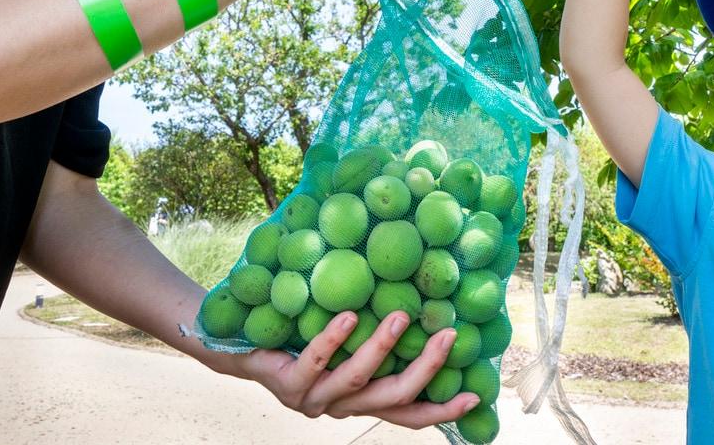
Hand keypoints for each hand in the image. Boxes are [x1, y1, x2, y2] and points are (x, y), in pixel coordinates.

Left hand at [226, 309, 479, 426]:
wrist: (239, 348)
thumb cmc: (299, 337)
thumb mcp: (343, 341)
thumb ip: (374, 334)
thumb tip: (418, 299)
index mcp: (358, 401)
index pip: (406, 413)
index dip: (440, 410)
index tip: (474, 397)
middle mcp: (339, 407)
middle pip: (391, 398)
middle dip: (424, 371)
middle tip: (447, 337)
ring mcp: (312, 399)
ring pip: (355, 380)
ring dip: (381, 348)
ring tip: (400, 316)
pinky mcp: (286, 384)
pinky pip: (315, 361)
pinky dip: (333, 339)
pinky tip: (348, 316)